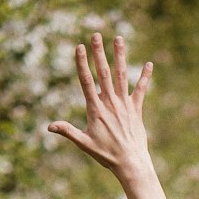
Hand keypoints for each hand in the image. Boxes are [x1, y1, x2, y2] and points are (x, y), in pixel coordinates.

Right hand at [48, 33, 153, 181]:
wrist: (130, 163)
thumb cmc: (106, 155)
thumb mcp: (84, 143)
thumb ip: (67, 131)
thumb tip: (48, 126)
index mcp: (96, 109)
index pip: (86, 81)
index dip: (82, 63)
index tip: (79, 47)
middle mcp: (110, 103)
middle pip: (104, 73)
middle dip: (99, 53)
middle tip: (96, 34)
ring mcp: (124, 105)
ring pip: (122, 76)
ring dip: (120, 56)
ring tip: (118, 38)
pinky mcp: (136, 110)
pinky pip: (141, 90)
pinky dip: (145, 77)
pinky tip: (149, 64)